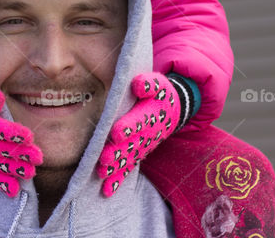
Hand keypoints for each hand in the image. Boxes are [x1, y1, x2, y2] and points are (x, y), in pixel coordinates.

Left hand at [96, 72, 180, 195]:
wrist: (172, 109)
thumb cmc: (159, 93)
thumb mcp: (158, 84)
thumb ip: (149, 83)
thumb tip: (138, 84)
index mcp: (151, 113)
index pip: (141, 120)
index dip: (130, 126)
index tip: (117, 132)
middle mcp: (148, 133)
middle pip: (133, 143)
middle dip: (119, 151)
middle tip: (104, 158)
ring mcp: (143, 145)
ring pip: (129, 158)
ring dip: (116, 167)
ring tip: (102, 173)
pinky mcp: (139, 154)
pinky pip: (129, 167)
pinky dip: (119, 179)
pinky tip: (107, 190)